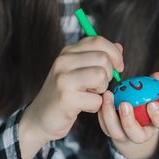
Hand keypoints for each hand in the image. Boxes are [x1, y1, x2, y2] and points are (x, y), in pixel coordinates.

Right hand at [19, 36, 123, 158]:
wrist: (40, 117)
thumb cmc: (63, 95)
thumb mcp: (78, 71)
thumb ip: (97, 57)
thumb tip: (119, 47)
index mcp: (67, 52)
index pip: (98, 41)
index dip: (114, 54)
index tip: (118, 67)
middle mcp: (63, 61)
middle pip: (103, 58)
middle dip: (108, 75)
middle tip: (97, 86)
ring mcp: (63, 79)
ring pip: (101, 76)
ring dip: (102, 90)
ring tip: (89, 95)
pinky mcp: (66, 98)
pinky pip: (97, 99)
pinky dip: (95, 106)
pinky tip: (83, 106)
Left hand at [97, 72, 158, 158]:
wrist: (135, 118)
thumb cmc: (148, 102)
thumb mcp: (156, 94)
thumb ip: (157, 86)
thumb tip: (158, 76)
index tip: (152, 103)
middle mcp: (143, 135)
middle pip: (137, 135)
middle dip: (129, 121)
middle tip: (125, 103)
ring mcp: (126, 136)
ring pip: (117, 133)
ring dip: (110, 115)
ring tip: (108, 96)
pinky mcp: (111, 133)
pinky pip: (105, 126)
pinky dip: (102, 114)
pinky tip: (102, 99)